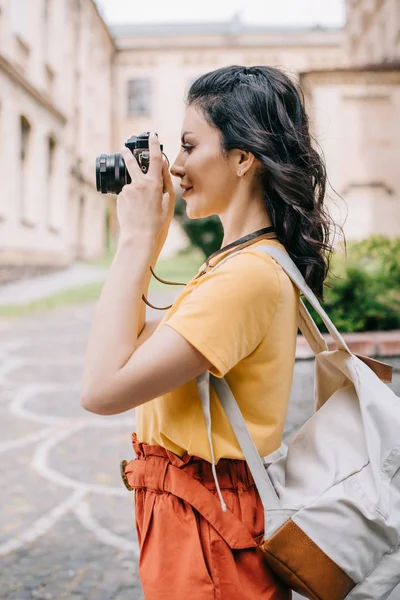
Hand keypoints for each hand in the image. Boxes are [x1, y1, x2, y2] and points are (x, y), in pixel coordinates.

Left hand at [118, 133, 174, 256]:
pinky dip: (130, 200)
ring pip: (132, 185)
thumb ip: (166, 182)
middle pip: (132, 163)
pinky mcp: (120, 198)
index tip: (152, 135)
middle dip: (127, 153)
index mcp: (154, 184)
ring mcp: (127, 190)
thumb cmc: (158, 223)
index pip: (155, 158)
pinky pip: (126, 195)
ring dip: (136, 192)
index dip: (154, 145)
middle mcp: (138, 183)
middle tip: (123, 148)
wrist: (140, 237)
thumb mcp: (169, 203)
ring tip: (141, 209)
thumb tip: (163, 167)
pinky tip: (135, 212)